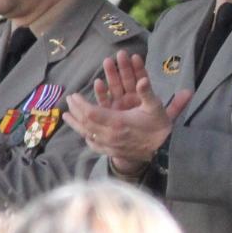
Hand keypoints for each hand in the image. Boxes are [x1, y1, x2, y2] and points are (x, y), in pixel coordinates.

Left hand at [63, 55, 191, 174]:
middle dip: (75, 110)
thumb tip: (143, 80)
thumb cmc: (159, 127)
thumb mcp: (156, 107)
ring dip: (75, 124)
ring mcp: (110, 145)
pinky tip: (82, 133)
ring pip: (87, 134)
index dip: (80, 104)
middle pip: (86, 123)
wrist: (165, 151)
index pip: (91, 113)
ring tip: (66, 116)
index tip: (73, 95)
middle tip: (68, 100)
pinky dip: (86, 137)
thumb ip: (147, 93)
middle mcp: (110, 135)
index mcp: (118, 122)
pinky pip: (94, 145)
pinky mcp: (113, 152)